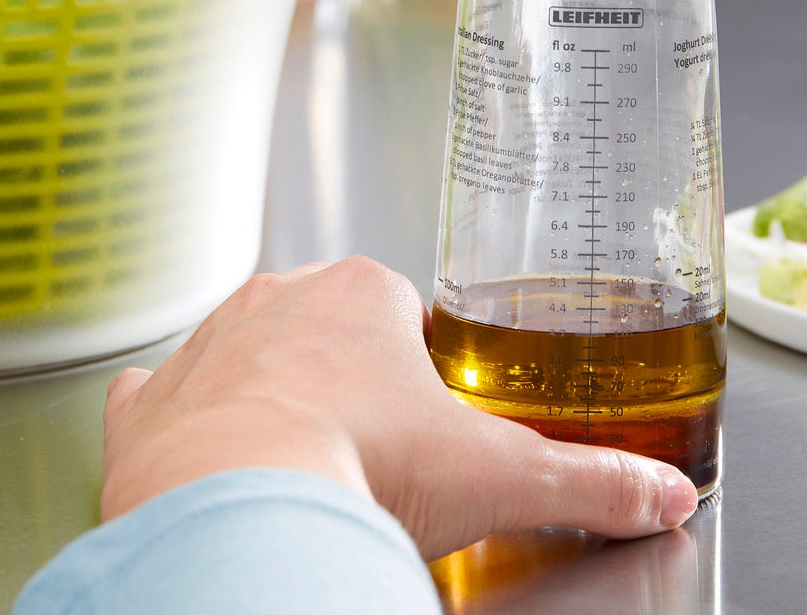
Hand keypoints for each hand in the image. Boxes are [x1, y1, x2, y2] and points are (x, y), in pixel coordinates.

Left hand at [99, 257, 702, 559]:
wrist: (240, 511)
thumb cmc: (359, 469)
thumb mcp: (501, 476)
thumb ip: (591, 481)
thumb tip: (663, 495)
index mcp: (360, 295)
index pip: (402, 311)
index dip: (420, 366)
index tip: (429, 412)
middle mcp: (274, 302)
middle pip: (321, 328)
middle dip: (344, 379)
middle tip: (373, 451)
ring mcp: (202, 348)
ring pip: (242, 356)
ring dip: (267, 398)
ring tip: (302, 467)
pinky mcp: (144, 406)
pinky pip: (159, 395)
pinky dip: (177, 422)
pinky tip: (207, 457)